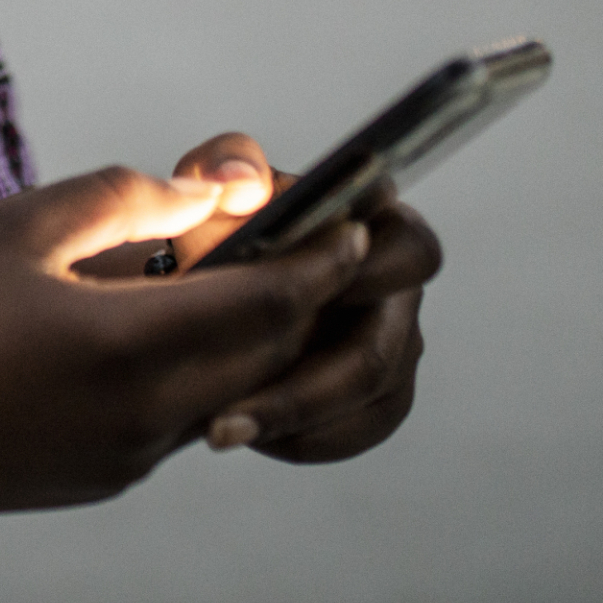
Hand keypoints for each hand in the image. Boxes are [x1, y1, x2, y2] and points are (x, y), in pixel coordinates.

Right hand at [0, 164, 373, 519]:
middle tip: (294, 236)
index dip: (320, 258)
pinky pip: (185, 415)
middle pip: (268, 352)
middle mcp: (150, 415)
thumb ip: (127, 198)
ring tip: (213, 271)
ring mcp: (135, 457)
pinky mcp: (113, 477)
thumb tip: (209, 191)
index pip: (271, 302)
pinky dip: (195, 366)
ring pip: (232, 388)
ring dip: (245, 333)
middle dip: (296, 294)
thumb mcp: (23, 227)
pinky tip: (142, 324)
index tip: (348, 222)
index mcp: (130, 344)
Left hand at [168, 133, 442, 464]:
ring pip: (371, 402)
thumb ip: (225, 165)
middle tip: (238, 400)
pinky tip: (248, 433)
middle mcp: (396, 288)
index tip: (302, 295)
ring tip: (223, 426)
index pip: (412, 251)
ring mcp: (391, 346)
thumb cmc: (214, 226)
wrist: (190, 285)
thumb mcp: (208, 184)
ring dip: (296, 418)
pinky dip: (302, 438)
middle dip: (312, 383)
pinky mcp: (371, 399)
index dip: (369, 276)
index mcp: (376, 225)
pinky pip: (354, 432)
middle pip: (385, 350)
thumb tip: (245, 182)